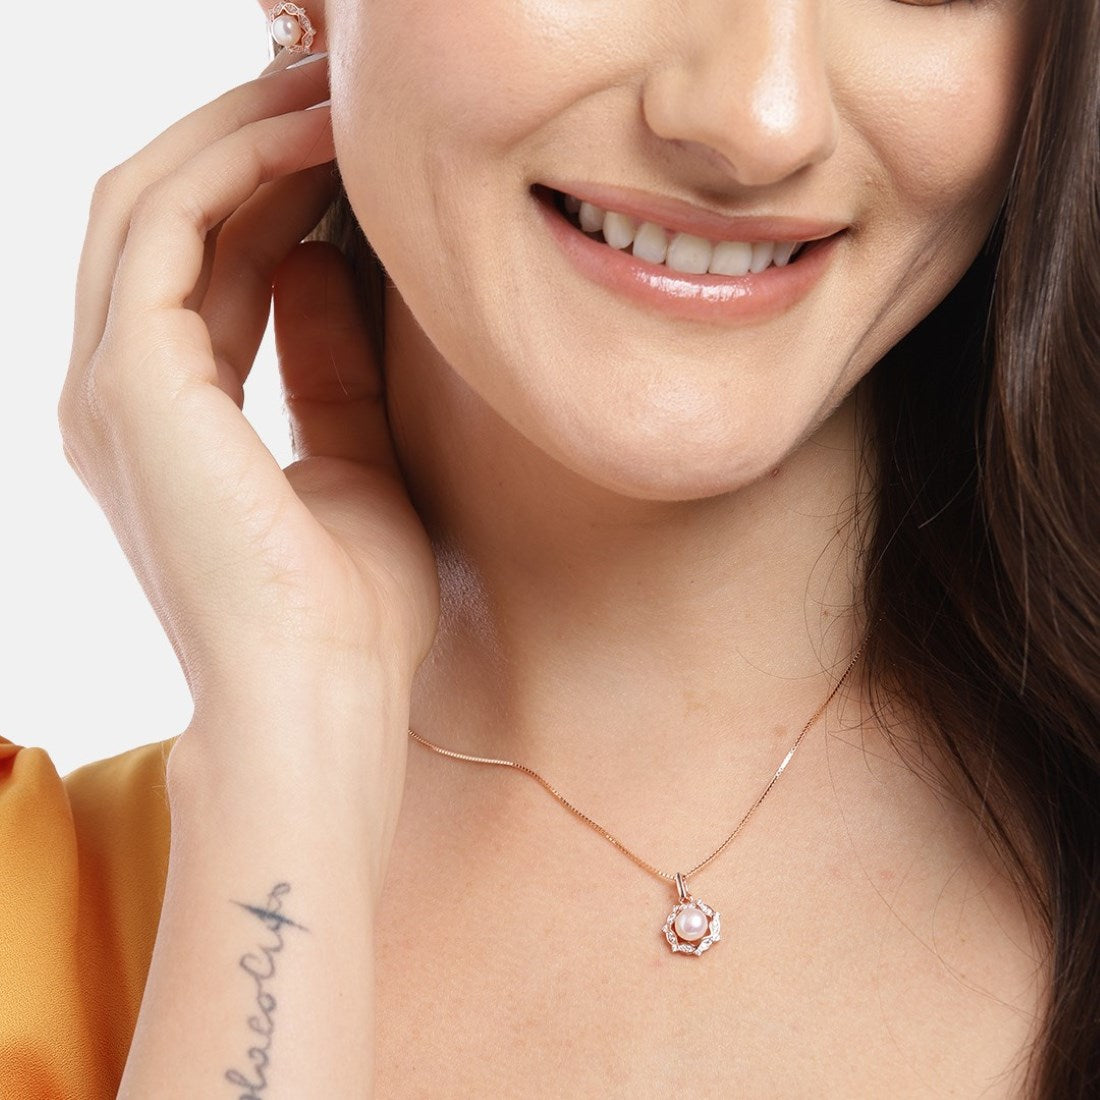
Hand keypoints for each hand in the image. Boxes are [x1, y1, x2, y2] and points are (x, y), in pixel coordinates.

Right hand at [58, 51, 439, 731]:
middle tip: (328, 88)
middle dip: (243, 137)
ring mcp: (110, 384)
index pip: (204, 264)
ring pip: (149, 199)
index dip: (269, 188)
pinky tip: (313, 138)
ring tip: (323, 90)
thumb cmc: (350, 609)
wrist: (324, 696)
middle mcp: (119, 392)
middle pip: (162, 213)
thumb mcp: (354, 458)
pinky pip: (168, 226)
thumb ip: (330, 362)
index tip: (344, 146)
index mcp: (169, 419)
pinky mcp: (131, 380)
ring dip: (236, 131)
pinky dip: (236, 167)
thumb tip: (332, 265)